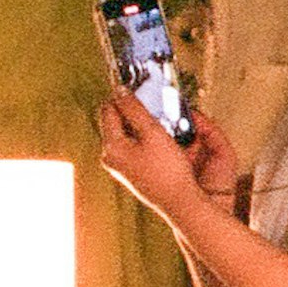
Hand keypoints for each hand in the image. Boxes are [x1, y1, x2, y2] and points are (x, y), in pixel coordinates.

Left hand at [98, 93, 231, 213]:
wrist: (180, 202)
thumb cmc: (168, 169)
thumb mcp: (152, 133)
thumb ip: (134, 110)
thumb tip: (119, 90)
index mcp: (111, 147)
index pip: (107, 110)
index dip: (121, 95)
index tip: (135, 85)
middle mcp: (110, 157)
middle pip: (115, 122)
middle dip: (131, 109)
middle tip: (150, 99)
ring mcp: (120, 166)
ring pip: (126, 134)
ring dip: (140, 122)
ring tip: (159, 115)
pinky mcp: (131, 172)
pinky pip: (133, 146)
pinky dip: (144, 136)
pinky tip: (160, 134)